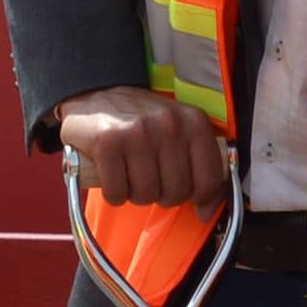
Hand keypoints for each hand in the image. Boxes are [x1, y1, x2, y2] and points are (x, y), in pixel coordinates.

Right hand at [54, 88, 232, 209]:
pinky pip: (117, 192)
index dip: (201, 199)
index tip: (191, 200)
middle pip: (177, 192)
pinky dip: (114, 194)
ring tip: (131, 176)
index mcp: (194, 122)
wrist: (96, 95)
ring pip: (147, 195)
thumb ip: (201, 166)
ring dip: (136, 194)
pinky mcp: (107, 142)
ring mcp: (137, 132)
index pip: (210, 179)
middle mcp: (169, 124)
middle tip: (151, 180)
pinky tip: (113, 176)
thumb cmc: (142, 121)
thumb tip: (207, 211)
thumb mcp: (180, 131)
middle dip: (163, 196)